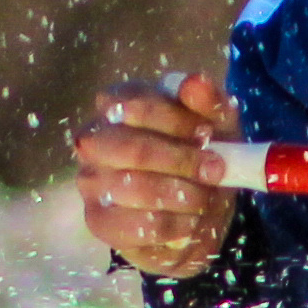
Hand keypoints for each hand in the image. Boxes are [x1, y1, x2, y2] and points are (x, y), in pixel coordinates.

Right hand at [73, 70, 239, 281]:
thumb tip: (195, 83)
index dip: (175, 121)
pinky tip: (191, 220)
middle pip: (131, 149)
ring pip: (134, 188)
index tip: (208, 134)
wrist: (199, 208)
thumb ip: (208, 101)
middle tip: (216, 170)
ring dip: (182, 195)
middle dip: (181, 161)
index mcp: (118, 104)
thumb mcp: (216, 123)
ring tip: (208, 198)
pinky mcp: (99, 222)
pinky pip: (137, 225)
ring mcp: (91, 182)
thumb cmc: (201, 153)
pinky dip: (174, 224)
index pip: (134, 104)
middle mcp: (94, 140)